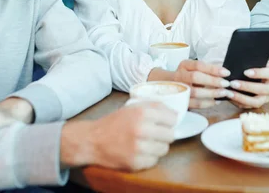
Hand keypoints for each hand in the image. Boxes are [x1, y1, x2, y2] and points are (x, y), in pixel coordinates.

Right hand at [61, 101, 177, 170]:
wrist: (92, 140)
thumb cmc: (114, 122)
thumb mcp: (132, 107)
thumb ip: (153, 106)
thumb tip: (175, 113)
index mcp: (142, 113)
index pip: (172, 118)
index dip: (170, 121)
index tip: (166, 123)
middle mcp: (141, 130)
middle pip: (170, 135)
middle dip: (165, 134)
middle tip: (156, 134)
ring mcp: (138, 148)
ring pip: (164, 149)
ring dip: (158, 146)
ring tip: (147, 143)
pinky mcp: (135, 163)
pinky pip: (154, 161)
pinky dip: (149, 157)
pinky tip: (140, 152)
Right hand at [172, 60, 231, 108]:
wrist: (165, 85)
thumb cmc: (185, 76)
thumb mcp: (192, 68)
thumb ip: (205, 70)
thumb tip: (224, 74)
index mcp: (184, 65)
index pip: (199, 65)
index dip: (213, 69)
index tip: (226, 72)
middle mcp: (178, 75)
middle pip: (196, 77)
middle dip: (213, 81)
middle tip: (226, 84)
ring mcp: (177, 89)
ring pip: (195, 92)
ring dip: (212, 93)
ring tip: (224, 93)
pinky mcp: (180, 101)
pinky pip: (194, 103)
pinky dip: (207, 103)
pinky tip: (216, 101)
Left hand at [228, 61, 268, 108]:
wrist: (252, 77)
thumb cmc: (253, 68)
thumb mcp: (256, 63)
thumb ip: (255, 61)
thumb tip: (248, 58)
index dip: (259, 73)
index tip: (246, 72)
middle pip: (263, 89)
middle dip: (247, 86)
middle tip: (233, 83)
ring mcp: (265, 98)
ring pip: (256, 101)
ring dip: (242, 97)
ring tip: (229, 93)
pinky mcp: (256, 105)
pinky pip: (247, 106)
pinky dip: (237, 102)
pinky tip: (229, 97)